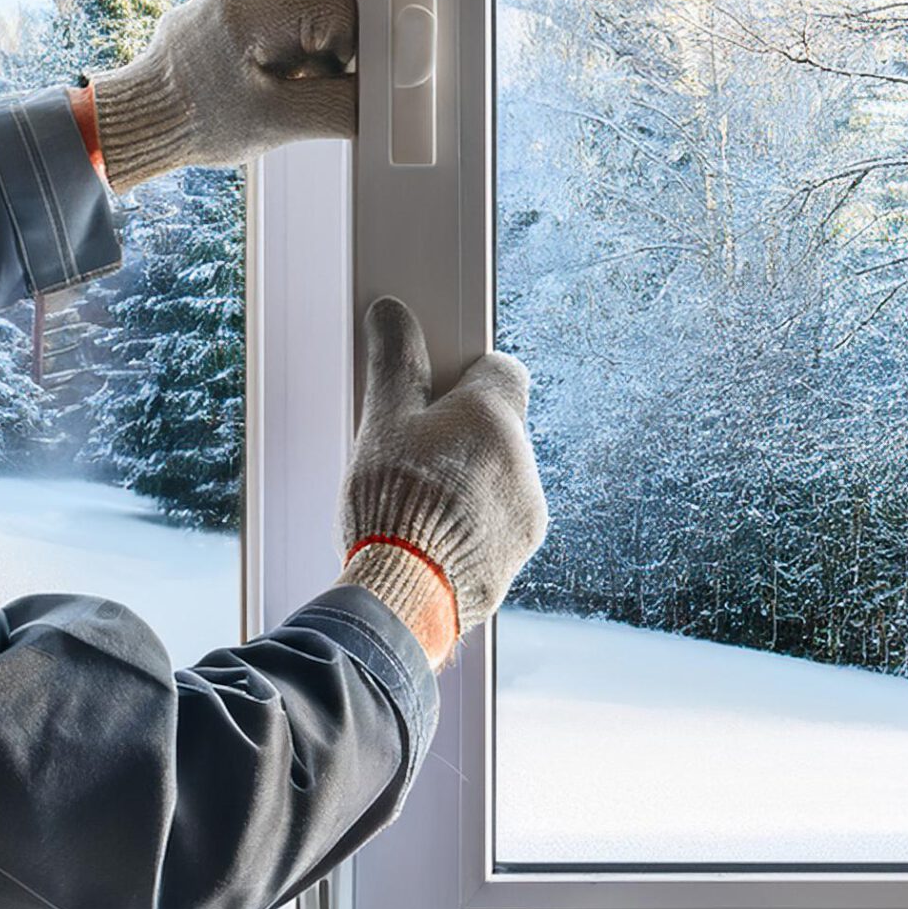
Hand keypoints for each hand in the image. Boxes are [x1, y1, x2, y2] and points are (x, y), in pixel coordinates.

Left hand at [86, 0, 356, 189]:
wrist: (146, 114)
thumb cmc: (201, 122)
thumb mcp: (276, 125)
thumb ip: (338, 107)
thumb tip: (392, 99)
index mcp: (250, 10)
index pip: (334, 1)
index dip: (352, 41)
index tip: (336, 75)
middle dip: (348, 12)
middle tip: (337, 61)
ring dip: (331, 7)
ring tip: (318, 59)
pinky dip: (309, 15)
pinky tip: (299, 58)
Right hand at [337, 298, 548, 665]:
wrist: (403, 593)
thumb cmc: (390, 503)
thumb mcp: (382, 421)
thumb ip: (394, 363)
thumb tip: (393, 314)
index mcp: (492, 416)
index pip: (503, 370)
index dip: (468, 377)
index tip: (437, 391)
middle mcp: (521, 461)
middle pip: (496, 430)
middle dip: (459, 438)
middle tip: (411, 457)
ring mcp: (525, 514)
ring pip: (498, 480)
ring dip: (466, 484)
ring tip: (414, 505)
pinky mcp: (516, 557)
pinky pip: (497, 528)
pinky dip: (471, 528)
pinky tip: (428, 540)